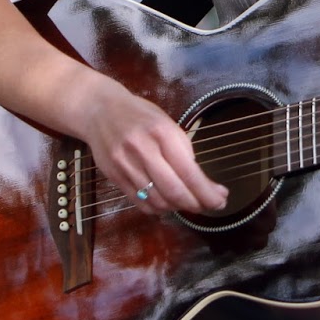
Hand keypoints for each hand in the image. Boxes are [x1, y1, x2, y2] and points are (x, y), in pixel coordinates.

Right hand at [78, 81, 228, 216]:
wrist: (99, 110)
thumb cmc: (140, 115)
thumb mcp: (167, 123)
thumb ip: (182, 151)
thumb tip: (201, 182)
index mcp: (163, 133)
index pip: (189, 172)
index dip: (207, 192)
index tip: (221, 199)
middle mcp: (143, 150)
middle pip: (174, 191)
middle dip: (196, 204)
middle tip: (209, 206)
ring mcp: (126, 166)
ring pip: (157, 201)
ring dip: (178, 208)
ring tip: (189, 203)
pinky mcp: (114, 177)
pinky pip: (140, 202)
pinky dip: (158, 208)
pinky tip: (168, 204)